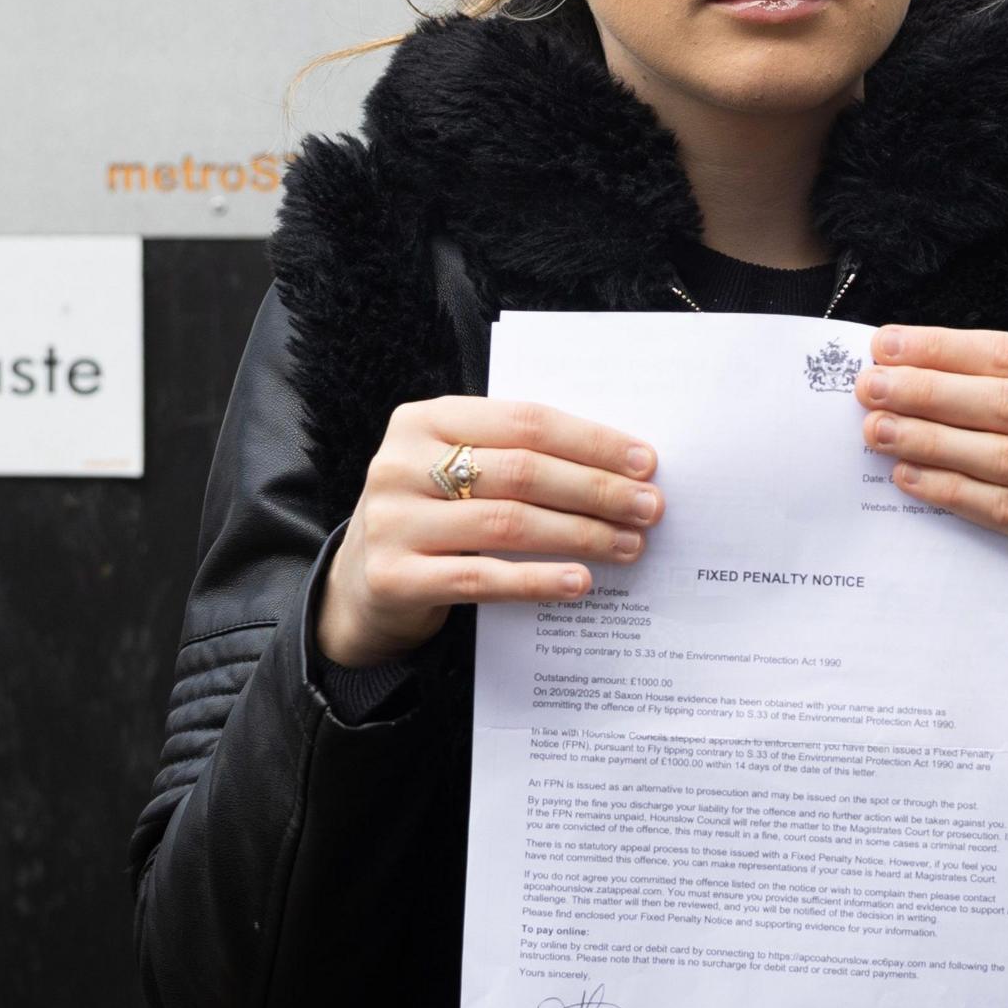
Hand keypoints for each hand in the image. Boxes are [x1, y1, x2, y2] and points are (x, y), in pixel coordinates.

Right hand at [319, 397, 659, 669]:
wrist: (359, 587)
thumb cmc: (431, 517)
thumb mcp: (456, 469)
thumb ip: (515, 456)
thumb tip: (619, 466)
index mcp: (424, 420)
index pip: (524, 421)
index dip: (590, 441)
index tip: (645, 463)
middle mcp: (400, 464)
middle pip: (522, 471)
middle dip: (596, 489)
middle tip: (649, 508)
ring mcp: (393, 521)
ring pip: (508, 523)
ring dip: (580, 534)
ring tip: (629, 545)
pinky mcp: (394, 577)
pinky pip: (481, 578)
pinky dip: (538, 581)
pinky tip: (581, 582)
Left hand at [853, 326, 1007, 620]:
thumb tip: (918, 376)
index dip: (946, 348)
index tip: (887, 346)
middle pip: (1003, 401)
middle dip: (928, 390)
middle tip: (871, 387)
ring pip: (1001, 454)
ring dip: (930, 439)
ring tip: (878, 430)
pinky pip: (1004, 508)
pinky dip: (951, 490)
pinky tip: (910, 477)